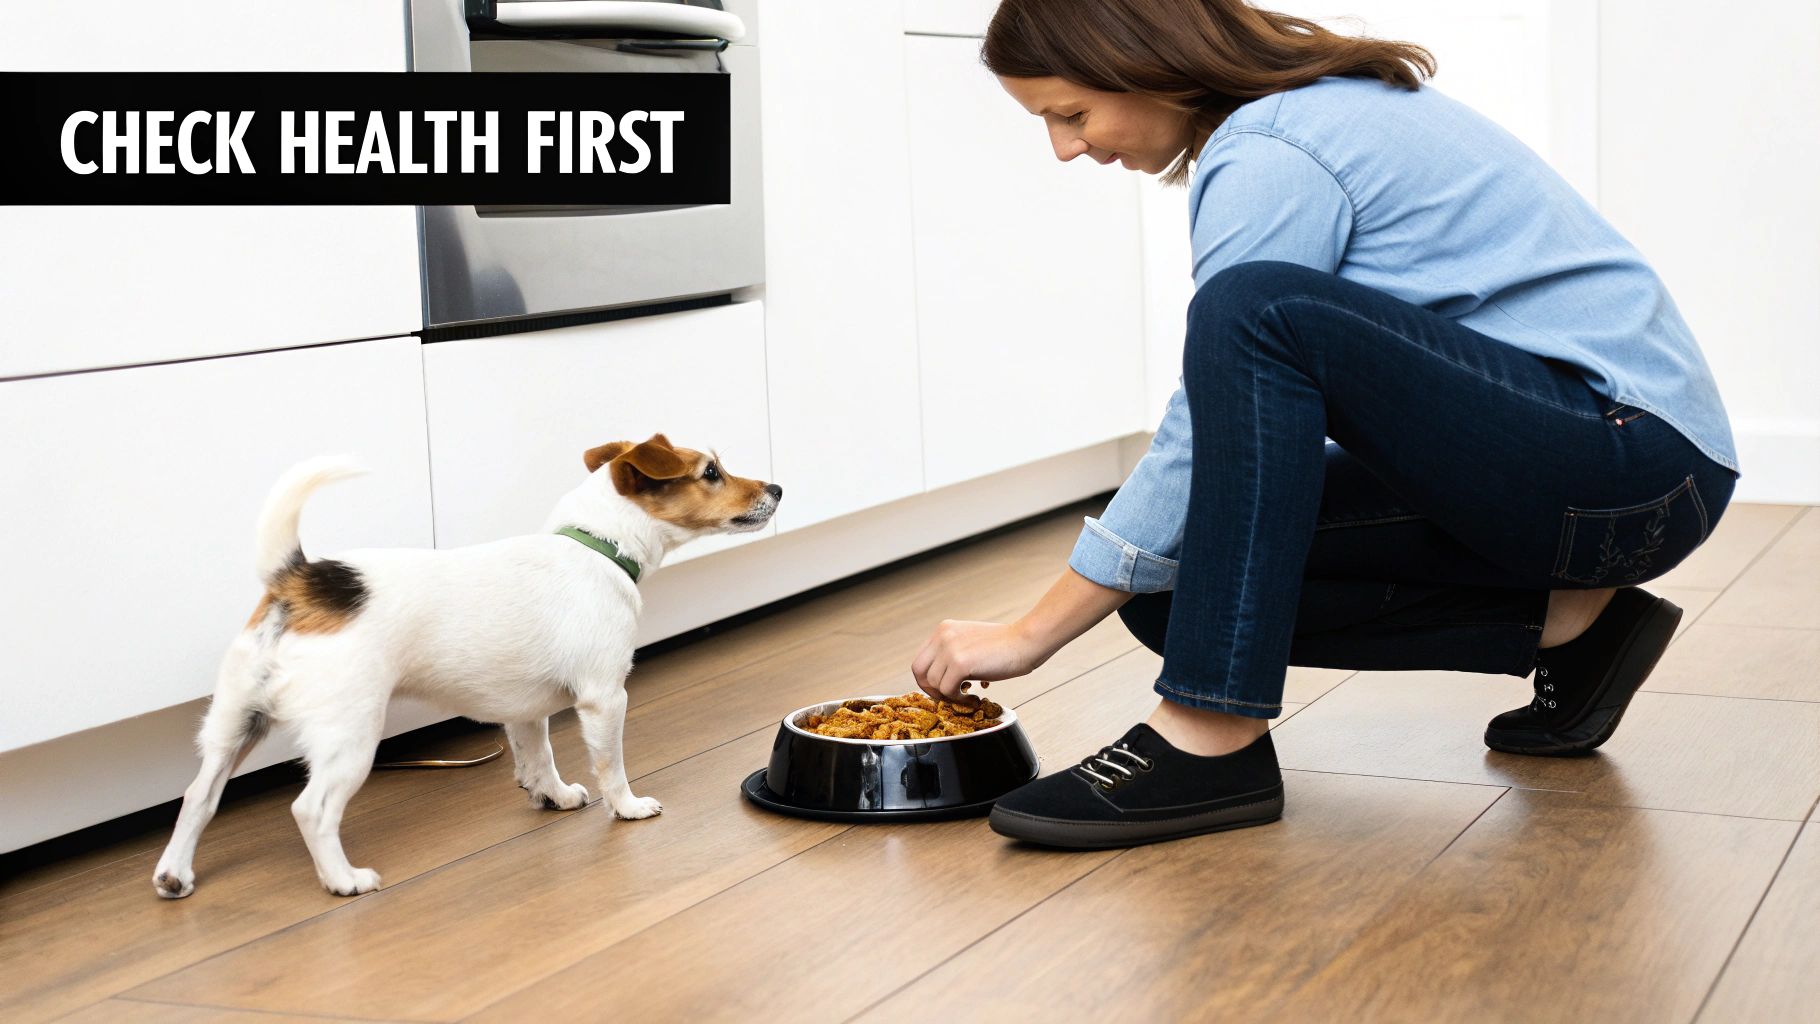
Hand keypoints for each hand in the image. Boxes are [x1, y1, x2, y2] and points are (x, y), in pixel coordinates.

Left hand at [910, 620, 1046, 704]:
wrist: (1026, 641)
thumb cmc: (1005, 645)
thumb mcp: (970, 642)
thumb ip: (953, 654)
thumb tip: (941, 679)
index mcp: (943, 630)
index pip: (920, 660)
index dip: (928, 680)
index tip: (942, 690)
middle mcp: (942, 636)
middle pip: (919, 672)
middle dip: (932, 690)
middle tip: (950, 698)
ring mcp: (949, 648)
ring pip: (934, 684)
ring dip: (950, 697)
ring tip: (969, 697)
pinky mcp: (960, 663)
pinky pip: (948, 690)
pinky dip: (959, 700)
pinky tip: (974, 699)